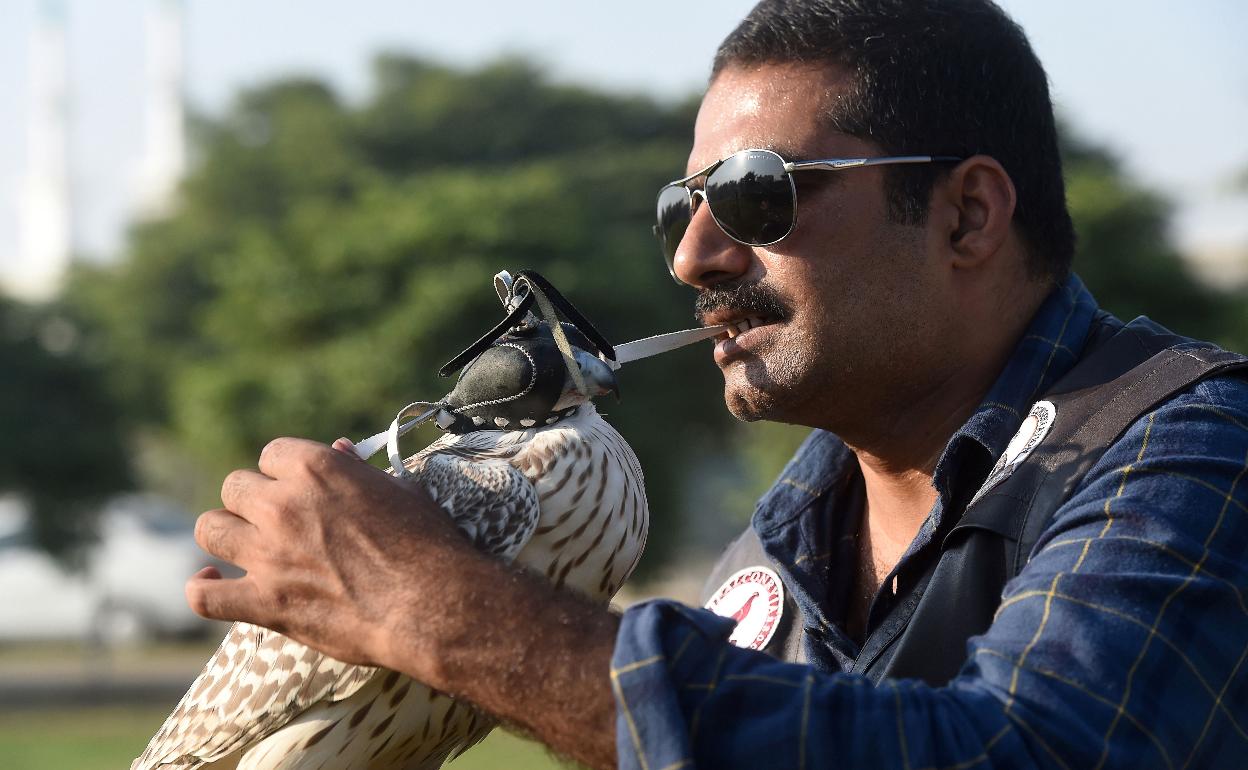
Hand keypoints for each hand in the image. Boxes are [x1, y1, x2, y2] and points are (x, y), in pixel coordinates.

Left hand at [186, 436, 484, 673]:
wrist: (432, 604)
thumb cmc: (427, 544)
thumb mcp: (400, 491)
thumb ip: (360, 470)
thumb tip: (340, 449)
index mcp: (317, 468)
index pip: (272, 453)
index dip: (284, 472)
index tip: (299, 490)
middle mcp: (283, 505)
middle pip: (234, 487)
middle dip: (252, 502)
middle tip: (278, 523)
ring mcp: (268, 554)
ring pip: (209, 529)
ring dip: (225, 535)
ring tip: (246, 548)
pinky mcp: (265, 603)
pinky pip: (204, 595)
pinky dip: (203, 588)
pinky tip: (212, 582)